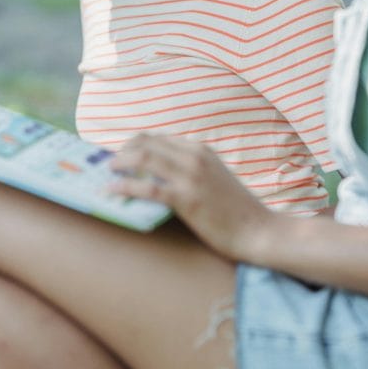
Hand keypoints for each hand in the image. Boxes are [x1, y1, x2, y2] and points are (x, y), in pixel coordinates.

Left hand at [110, 133, 268, 258]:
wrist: (259, 230)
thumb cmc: (235, 209)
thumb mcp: (213, 177)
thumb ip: (189, 169)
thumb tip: (155, 172)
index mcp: (200, 149)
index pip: (156, 138)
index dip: (133, 144)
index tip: (120, 155)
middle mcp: (195, 157)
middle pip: (146, 143)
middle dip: (122, 151)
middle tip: (110, 164)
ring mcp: (191, 177)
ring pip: (143, 159)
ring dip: (120, 164)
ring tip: (108, 173)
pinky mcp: (188, 200)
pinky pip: (148, 189)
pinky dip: (126, 187)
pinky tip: (113, 191)